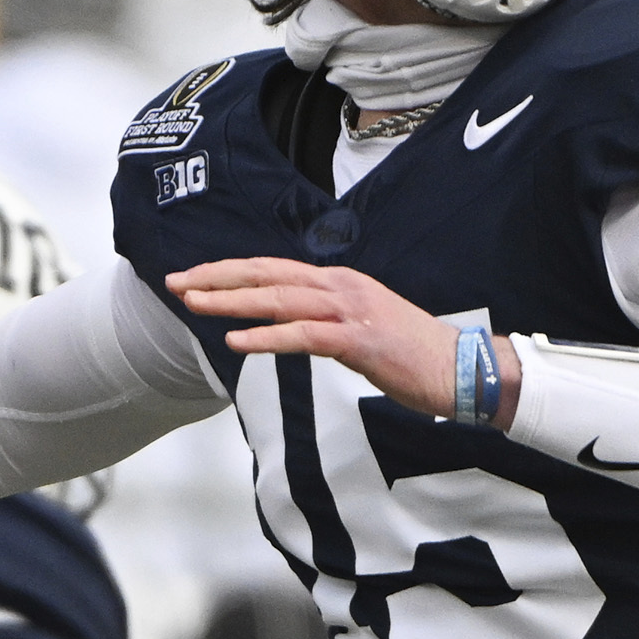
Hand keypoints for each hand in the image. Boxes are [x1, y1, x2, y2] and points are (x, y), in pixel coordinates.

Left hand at [168, 259, 516, 423]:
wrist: (463, 369)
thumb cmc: (414, 355)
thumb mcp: (363, 329)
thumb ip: (328, 321)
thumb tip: (294, 327)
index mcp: (340, 283)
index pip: (274, 269)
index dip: (231, 272)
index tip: (194, 277)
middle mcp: (342, 287)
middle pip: (268, 275)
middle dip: (217, 278)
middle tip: (176, 283)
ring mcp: (351, 311)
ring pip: (279, 299)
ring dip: (232, 301)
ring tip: (193, 304)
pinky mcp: (359, 340)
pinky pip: (303, 336)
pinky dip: (267, 336)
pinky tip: (237, 341)